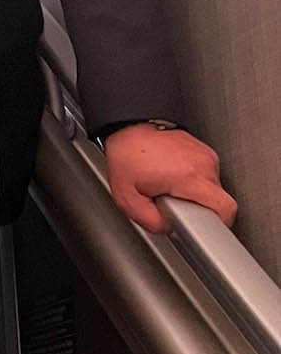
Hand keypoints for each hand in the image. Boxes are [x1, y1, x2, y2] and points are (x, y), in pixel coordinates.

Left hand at [103, 124, 236, 232]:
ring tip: (169, 188)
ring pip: (212, 188)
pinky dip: (192, 181)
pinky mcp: (203, 150)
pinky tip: (172, 178)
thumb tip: (169, 229)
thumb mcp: (128, 198)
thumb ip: (151, 221)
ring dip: (194, 194)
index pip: (225, 208)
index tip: (204, 228)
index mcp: (189, 176)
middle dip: (197, 209)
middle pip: (217, 200)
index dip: (218, 224)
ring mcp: (206, 154)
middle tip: (174, 204)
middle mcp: (203, 163)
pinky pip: (206, 175)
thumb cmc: (127, 153)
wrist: (129, 124)